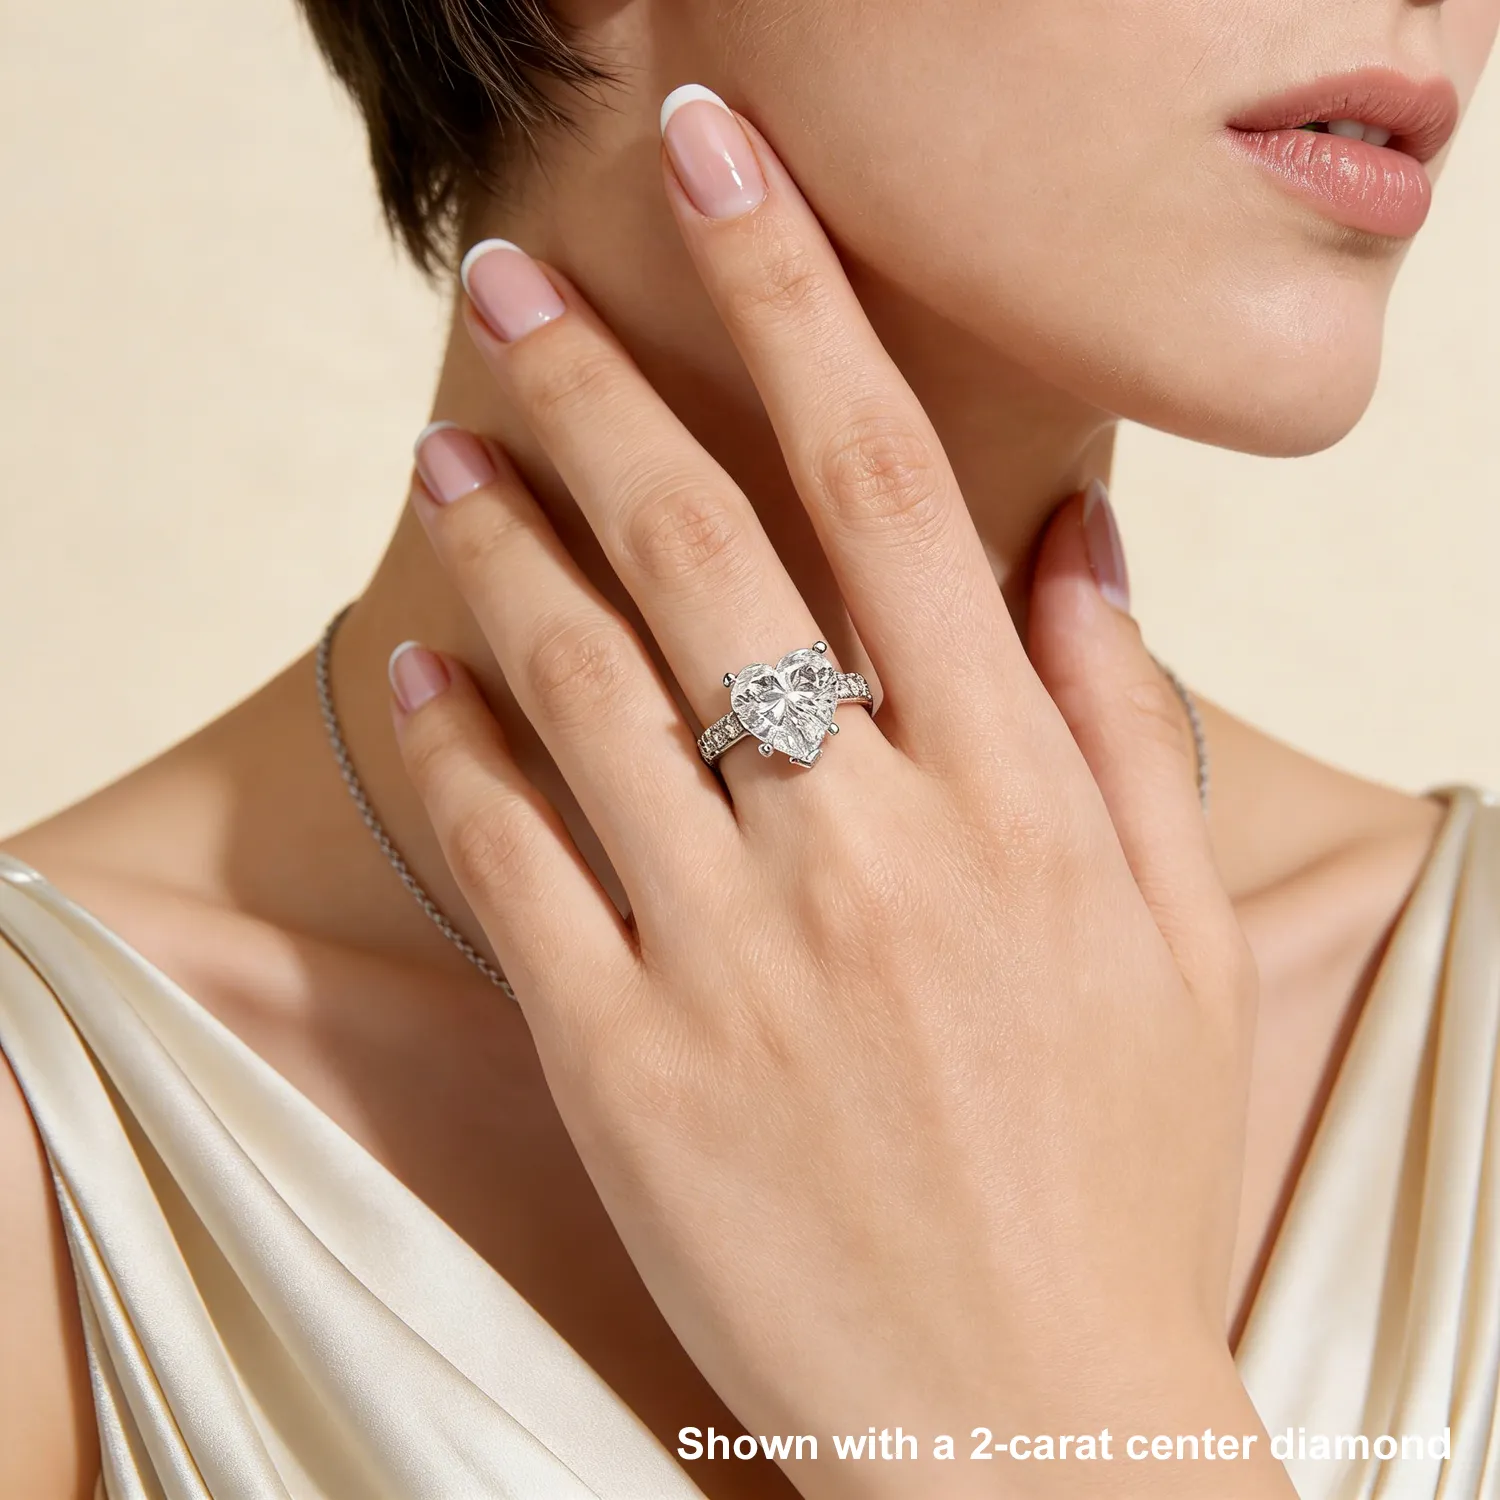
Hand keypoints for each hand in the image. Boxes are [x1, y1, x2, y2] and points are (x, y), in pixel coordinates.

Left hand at [391, 90, 1286, 1498]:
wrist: (1025, 1415)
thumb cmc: (1112, 1167)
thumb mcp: (1174, 936)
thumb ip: (1119, 718)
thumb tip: (1079, 535)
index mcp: (1013, 792)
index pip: (888, 476)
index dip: (797, 291)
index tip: (724, 166)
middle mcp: (871, 841)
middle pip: (707, 542)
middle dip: (599, 378)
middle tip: (506, 281)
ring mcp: (736, 950)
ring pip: (587, 682)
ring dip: (503, 539)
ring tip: (448, 444)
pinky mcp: (629, 1062)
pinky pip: (518, 863)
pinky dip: (459, 746)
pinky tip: (422, 662)